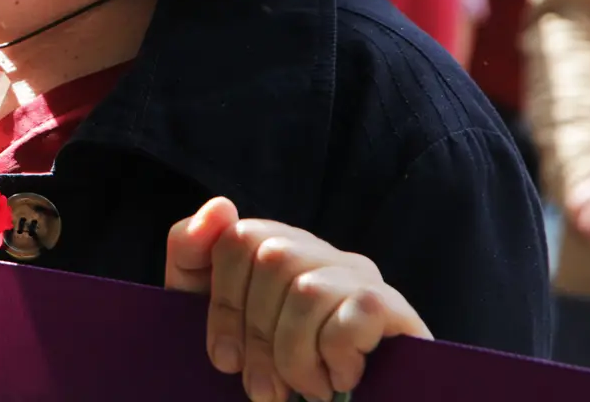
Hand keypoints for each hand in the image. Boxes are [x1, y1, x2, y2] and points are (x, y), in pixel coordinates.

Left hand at [167, 198, 429, 401]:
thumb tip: (221, 206)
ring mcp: (361, 276)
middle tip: (263, 389)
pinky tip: (340, 379)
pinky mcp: (395, 308)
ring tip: (301, 390)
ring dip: (294, 357)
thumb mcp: (216, 322)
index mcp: (277, 250)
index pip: (237, 238)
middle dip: (258, 337)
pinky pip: (357, 310)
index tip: (225, 360)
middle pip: (272, 258)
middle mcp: (321, 254)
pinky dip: (337, 356)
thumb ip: (194, 259)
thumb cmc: (271, 376)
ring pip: (308, 290)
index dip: (223, 304)